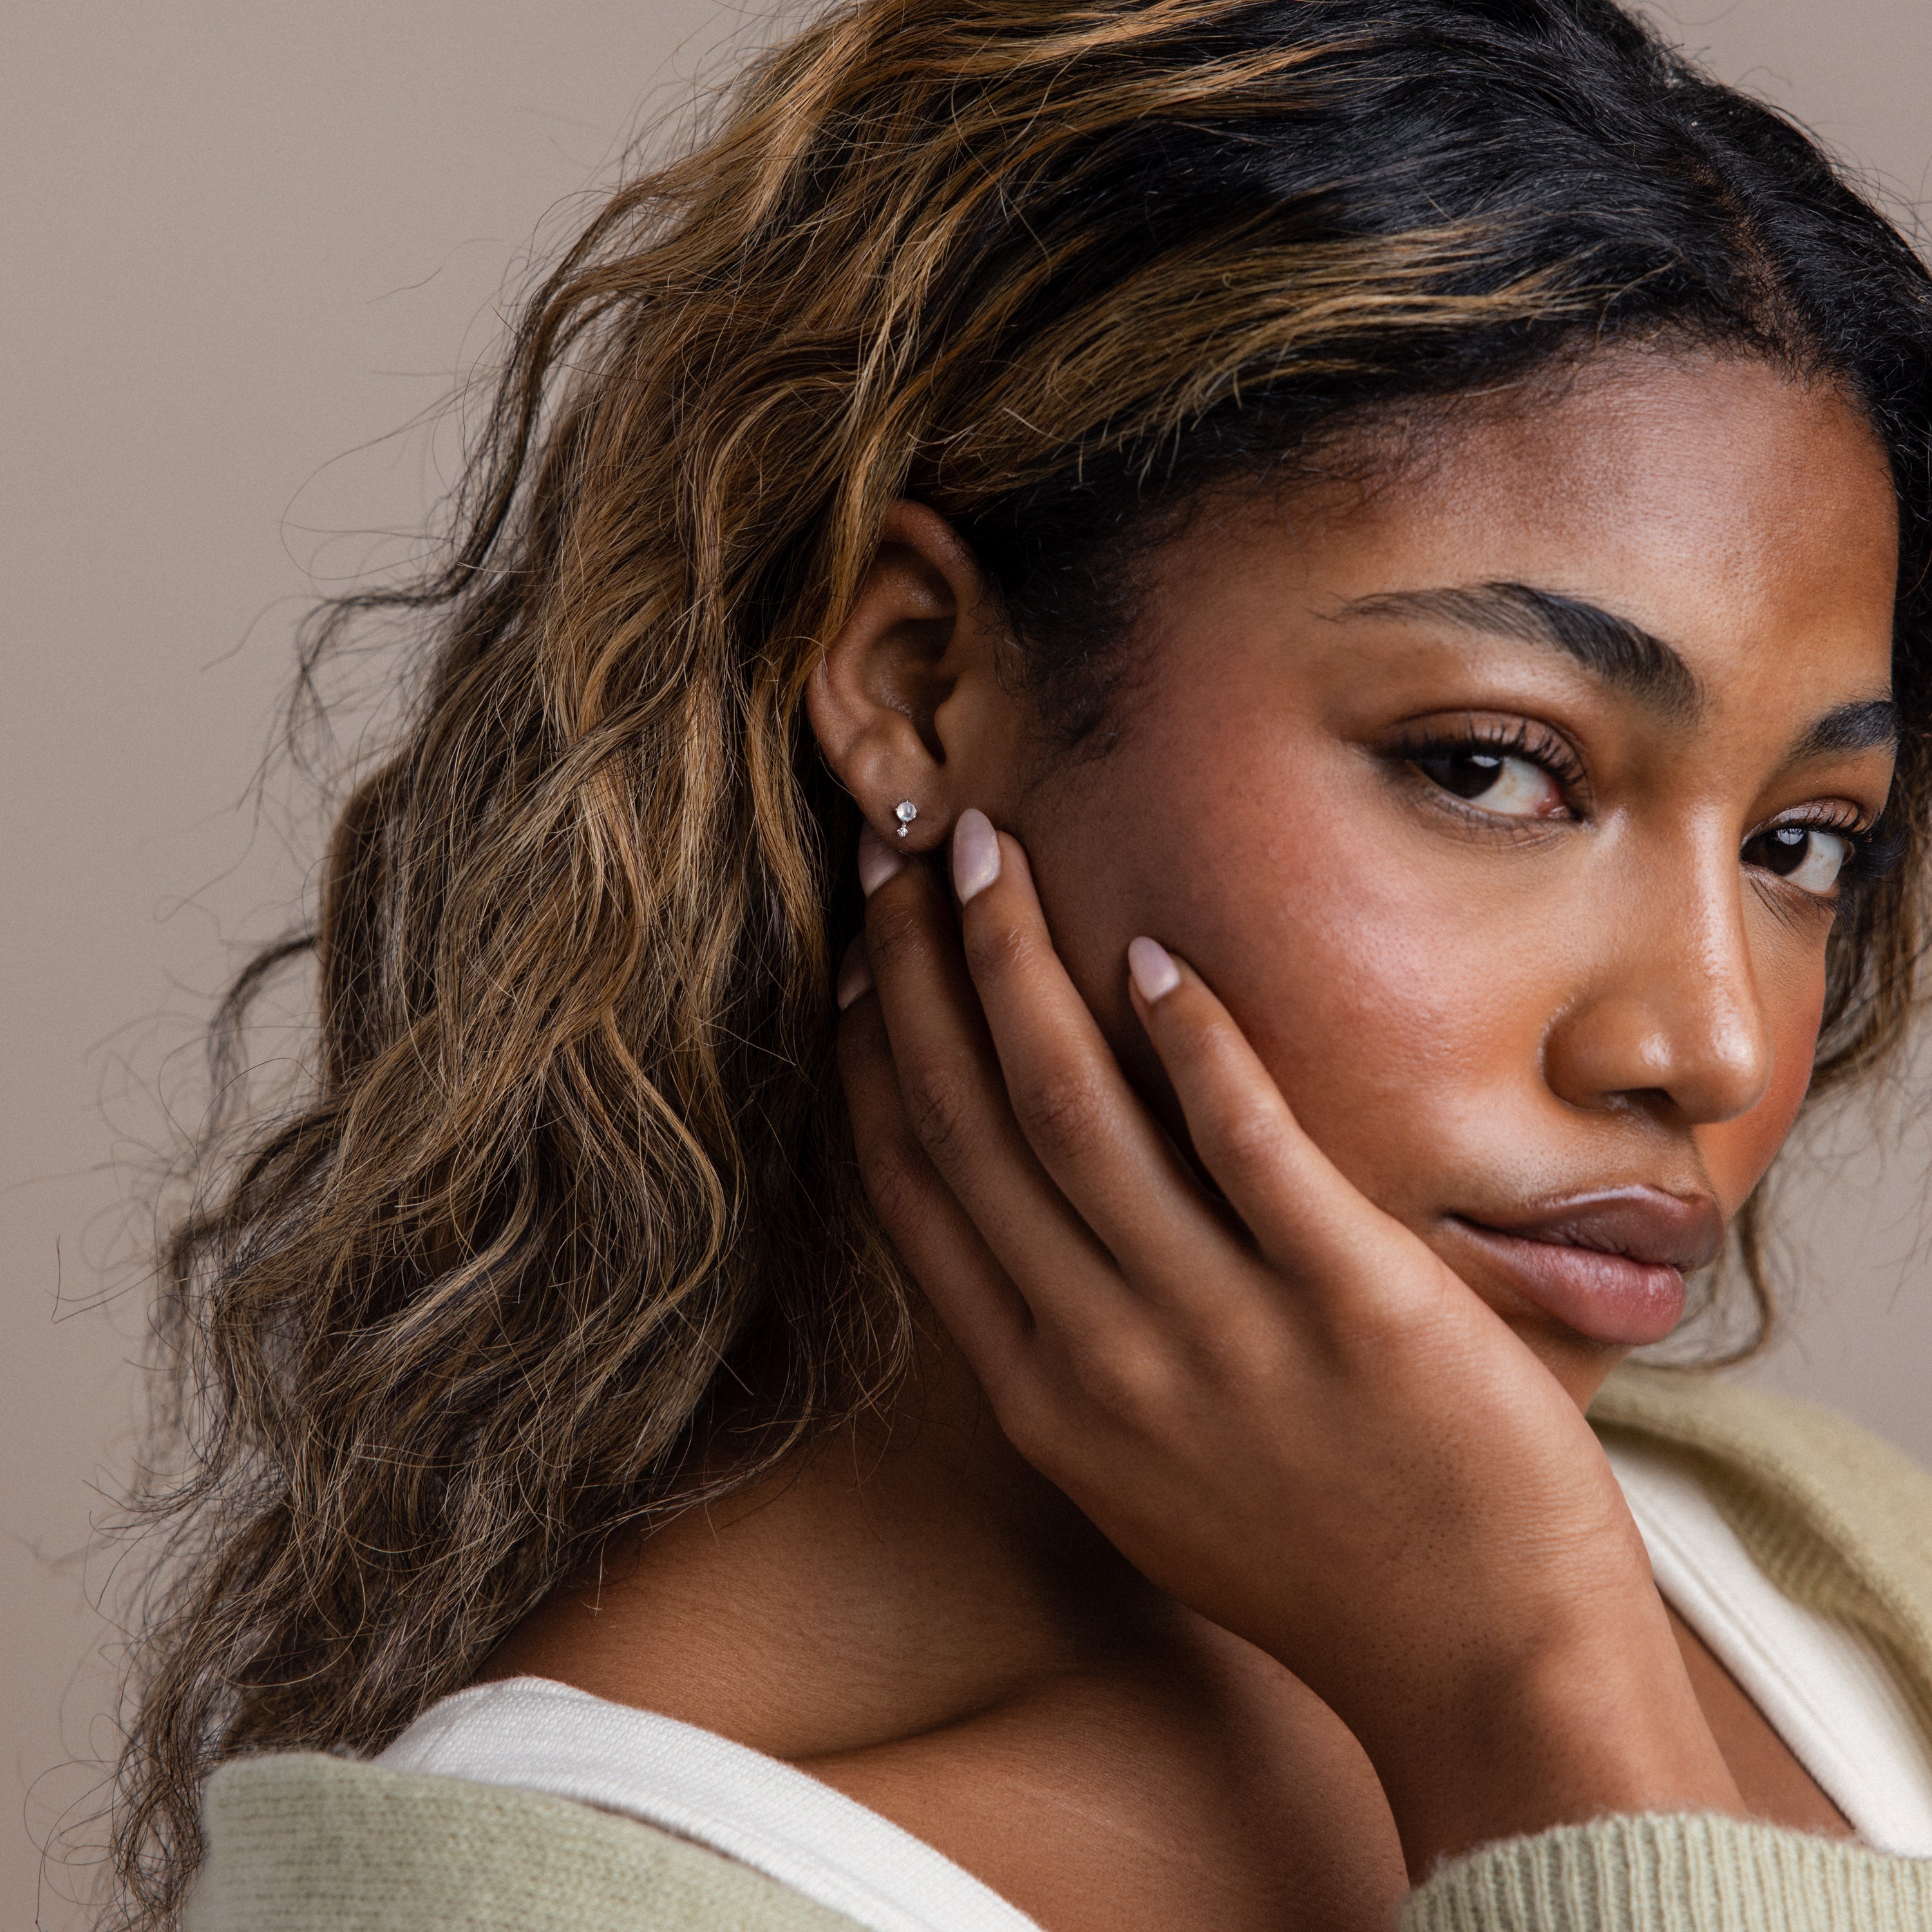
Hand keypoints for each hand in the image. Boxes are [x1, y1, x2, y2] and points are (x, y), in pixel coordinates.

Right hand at [836, 811, 1740, 1877]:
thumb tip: (1035, 1219)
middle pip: (974, 1125)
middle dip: (919, 975)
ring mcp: (1222, 1332)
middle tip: (901, 856)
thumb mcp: (1146, 1472)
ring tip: (990, 858)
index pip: (918, 1191)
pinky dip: (1190, 1044)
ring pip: (1075, 1113)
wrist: (1488, 1670)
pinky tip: (1152, 958)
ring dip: (1017, 969)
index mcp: (1045, 1396)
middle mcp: (1104, 1359)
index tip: (858, 959)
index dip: (874, 1058)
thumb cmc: (1316, 1562)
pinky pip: (1246, 1144)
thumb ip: (1078, 1350)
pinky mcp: (1350, 1302)